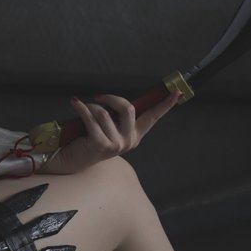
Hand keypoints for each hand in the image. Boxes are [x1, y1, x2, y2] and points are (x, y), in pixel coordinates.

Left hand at [42, 92, 178, 173]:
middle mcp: (129, 141)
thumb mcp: (110, 126)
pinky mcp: (101, 144)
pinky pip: (91, 118)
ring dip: (91, 106)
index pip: (153, 117)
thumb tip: (117, 98)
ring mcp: (116, 144)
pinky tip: (75, 103)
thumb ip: (118, 116)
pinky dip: (81, 107)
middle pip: (128, 108)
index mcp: (135, 135)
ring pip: (105, 113)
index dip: (165, 104)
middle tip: (99, 97)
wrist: (73, 159)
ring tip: (83, 109)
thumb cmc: (90, 139)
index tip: (177, 92)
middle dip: (112, 98)